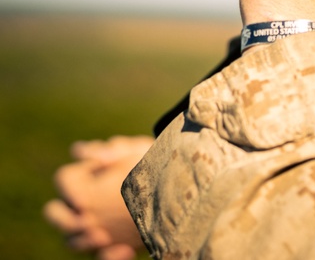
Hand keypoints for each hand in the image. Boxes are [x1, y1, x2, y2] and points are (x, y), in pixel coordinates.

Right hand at [43, 135, 152, 259]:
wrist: (174, 181)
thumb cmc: (150, 161)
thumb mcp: (139, 151)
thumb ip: (113, 149)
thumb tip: (79, 151)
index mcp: (84, 176)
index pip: (64, 178)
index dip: (70, 186)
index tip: (85, 195)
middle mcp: (80, 204)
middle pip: (55, 213)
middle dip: (65, 219)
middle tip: (86, 219)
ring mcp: (91, 226)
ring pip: (72, 240)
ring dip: (84, 240)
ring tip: (104, 237)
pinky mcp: (110, 243)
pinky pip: (102, 256)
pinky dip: (110, 256)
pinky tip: (127, 251)